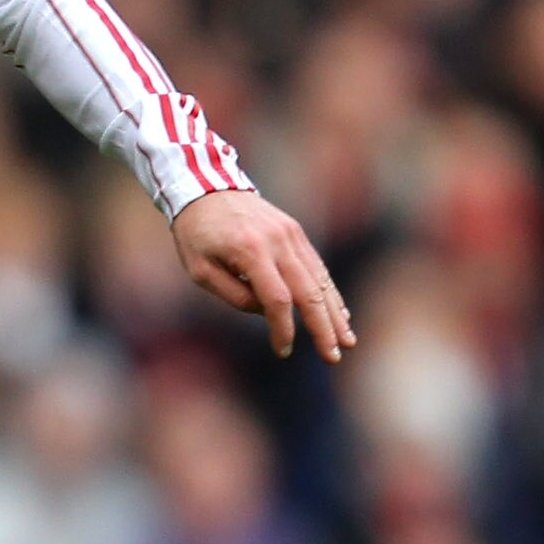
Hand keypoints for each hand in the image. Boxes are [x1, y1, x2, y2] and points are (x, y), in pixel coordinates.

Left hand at [170, 188, 354, 363]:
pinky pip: (317, 266)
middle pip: (308, 292)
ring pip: (320, 280)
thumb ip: (233, 294)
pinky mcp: (295, 231)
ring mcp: (291, 234)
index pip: (277, 299)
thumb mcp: (199, 270)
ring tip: (347, 340)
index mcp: (250, 252)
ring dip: (334, 313)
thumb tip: (267, 312)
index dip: (283, 328)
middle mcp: (278, 242)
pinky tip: (339, 312)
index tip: (283, 350)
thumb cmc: (196, 234)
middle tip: (334, 356)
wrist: (205, 188)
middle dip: (323, 328)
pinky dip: (329, 291)